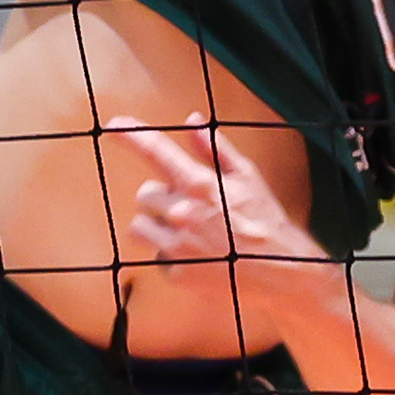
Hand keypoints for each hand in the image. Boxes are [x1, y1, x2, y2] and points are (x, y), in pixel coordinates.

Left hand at [114, 117, 321, 349]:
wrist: (282, 272)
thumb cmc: (266, 220)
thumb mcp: (248, 177)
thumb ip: (215, 149)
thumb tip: (191, 120)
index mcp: (200, 185)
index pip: (157, 153)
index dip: (132, 136)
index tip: (112, 125)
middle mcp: (183, 214)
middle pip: (144, 195)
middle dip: (160, 200)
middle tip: (188, 209)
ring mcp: (177, 246)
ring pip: (140, 227)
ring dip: (156, 228)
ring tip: (189, 234)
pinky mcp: (176, 274)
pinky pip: (156, 258)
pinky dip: (171, 257)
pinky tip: (198, 257)